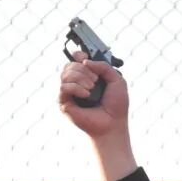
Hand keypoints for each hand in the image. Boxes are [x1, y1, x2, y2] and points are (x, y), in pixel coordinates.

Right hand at [59, 51, 136, 180]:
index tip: (85, 58)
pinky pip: (64, 87)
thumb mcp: (117, 81)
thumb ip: (104, 66)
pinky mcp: (64, 102)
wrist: (113, 125)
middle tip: (95, 81)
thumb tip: (85, 62)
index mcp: (88, 76)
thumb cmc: (116, 106)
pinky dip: (76, 88)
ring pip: (66, 73)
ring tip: (92, 89)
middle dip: (84, 69)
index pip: (76, 59)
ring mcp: (70, 92)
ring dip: (81, 78)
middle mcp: (77, 83)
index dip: (78, 55)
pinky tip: (86, 95)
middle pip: (70, 64)